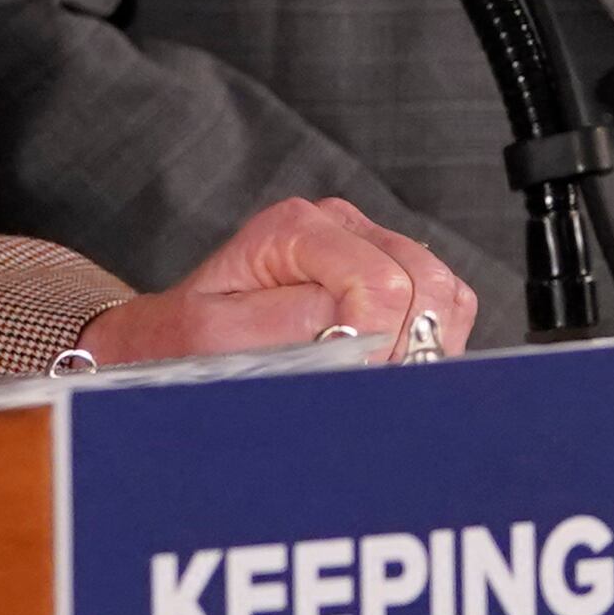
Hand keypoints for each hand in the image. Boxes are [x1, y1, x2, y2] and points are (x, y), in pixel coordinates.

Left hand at [77, 198, 478, 365]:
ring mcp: (367, 245)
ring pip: (444, 291)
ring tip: (375, 380)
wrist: (169, 340)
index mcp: (295, 229)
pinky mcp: (386, 273)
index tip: (358, 384)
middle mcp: (338, 225)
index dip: (379, 342)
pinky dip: (428, 342)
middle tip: (371, 389)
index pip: (379, 282)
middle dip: (407, 345)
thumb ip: (289, 329)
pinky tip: (387, 368)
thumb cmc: (184, 341)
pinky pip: (442, 304)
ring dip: (423, 345)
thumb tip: (360, 337)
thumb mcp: (217, 338)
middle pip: (425, 280)